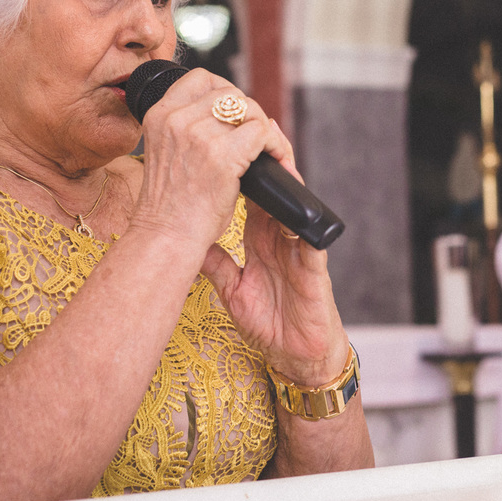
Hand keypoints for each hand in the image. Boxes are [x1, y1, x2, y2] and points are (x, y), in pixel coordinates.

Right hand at [128, 68, 272, 261]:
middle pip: (231, 93)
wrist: (165, 236)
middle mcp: (176, 118)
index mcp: (159, 115)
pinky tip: (275, 161)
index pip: (201, 78)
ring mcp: (198, 134)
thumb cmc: (171, 205)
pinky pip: (263, 133)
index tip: (235, 114)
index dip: (225, 92)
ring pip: (250, 110)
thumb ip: (187, 128)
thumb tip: (231, 115)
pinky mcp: (222, 155)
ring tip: (267, 151)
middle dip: (249, 114)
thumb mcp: (168, 153)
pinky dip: (276, 146)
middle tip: (255, 140)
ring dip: (264, 130)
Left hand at [200, 126, 348, 385]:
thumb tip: (186, 241)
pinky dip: (303, 229)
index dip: (238, 175)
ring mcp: (299, 252)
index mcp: (262, 239)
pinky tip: (292, 216)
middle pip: (274, 195)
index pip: (251, 198)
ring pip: (294, 212)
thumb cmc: (268, 322)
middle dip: (263, 170)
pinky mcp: (315, 271)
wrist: (296, 354)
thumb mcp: (232, 289)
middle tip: (246, 145)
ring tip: (273, 167)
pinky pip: (311, 244)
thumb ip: (214, 262)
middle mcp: (281, 240)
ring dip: (285, 191)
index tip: (220, 155)